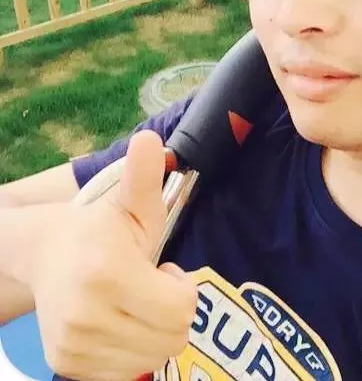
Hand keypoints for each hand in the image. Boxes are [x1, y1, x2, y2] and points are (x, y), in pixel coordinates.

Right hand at [30, 131, 197, 380]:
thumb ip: (144, 176)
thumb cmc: (98, 226)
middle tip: (153, 285)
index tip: (167, 268)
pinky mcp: (65, 364)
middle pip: (172, 338)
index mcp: (108, 272)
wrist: (43, 252)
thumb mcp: (128, 201)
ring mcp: (73, 346)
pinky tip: (123, 320)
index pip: (181, 310)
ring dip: (155, 331)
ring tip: (137, 300)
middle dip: (174, 311)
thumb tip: (150, 139)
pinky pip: (126, 373)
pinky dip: (135, 351)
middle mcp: (87, 316)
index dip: (184, 289)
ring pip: (152, 358)